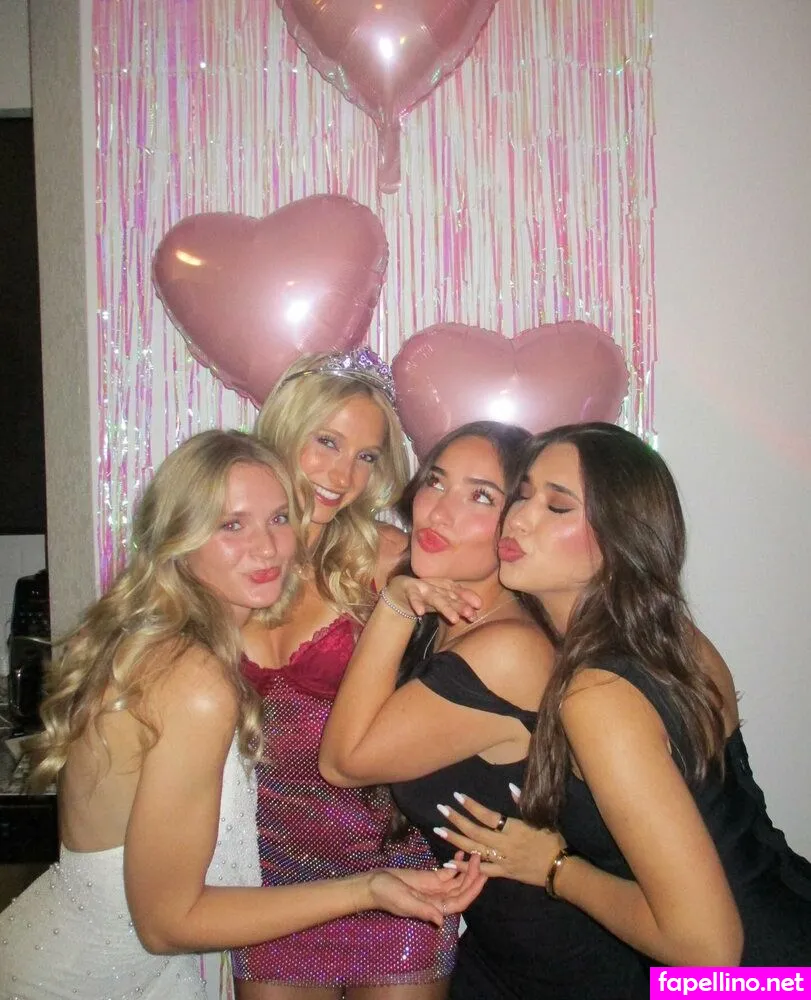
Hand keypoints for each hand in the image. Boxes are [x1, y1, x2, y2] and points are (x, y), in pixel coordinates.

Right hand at [384, 575, 481, 622]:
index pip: (458, 594)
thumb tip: (474, 614)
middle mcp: (436, 587)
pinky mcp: (409, 590)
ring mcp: (422, 588)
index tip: (478, 607)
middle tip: (470, 614)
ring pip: (435, 598)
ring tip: (454, 618)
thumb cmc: (424, 596)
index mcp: (444, 589)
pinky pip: (413, 598)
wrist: (398, 590)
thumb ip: (456, 606)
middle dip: (460, 605)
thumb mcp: (441, 601)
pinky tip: (420, 612)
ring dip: (445, 607)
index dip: (468, 599)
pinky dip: (417, 603)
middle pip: (450, 597)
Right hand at [392, 852, 485, 913]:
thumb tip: (440, 921)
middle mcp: (439, 900)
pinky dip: (455, 864)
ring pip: (457, 881)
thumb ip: (422, 910)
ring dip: (467, 869)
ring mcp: (436, 888)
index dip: (472, 890)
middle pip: (462, 890)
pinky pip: (448, 872)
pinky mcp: (431, 878)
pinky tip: (460, 853)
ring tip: (473, 853)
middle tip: (479, 857)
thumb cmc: (387, 895)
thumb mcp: (404, 902)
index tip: (483, 876)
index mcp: (435, 909)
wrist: (374, 884)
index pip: (460, 901)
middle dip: (473, 876)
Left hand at [436, 792, 564, 886]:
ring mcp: (502, 860)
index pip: (488, 816)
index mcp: (514, 829)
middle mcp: (505, 845)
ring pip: (474, 850)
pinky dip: (464, 867)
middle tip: (442, 810)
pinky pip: (481, 870)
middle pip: (476, 832)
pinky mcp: (503, 873)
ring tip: (439, 830)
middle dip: (457, 820)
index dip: (472, 806)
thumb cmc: (551, 840)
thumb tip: (511, 787)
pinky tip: (449, 862)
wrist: (560, 869)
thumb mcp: (541, 818)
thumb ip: (523, 803)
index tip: (458, 796)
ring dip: (455, 840)